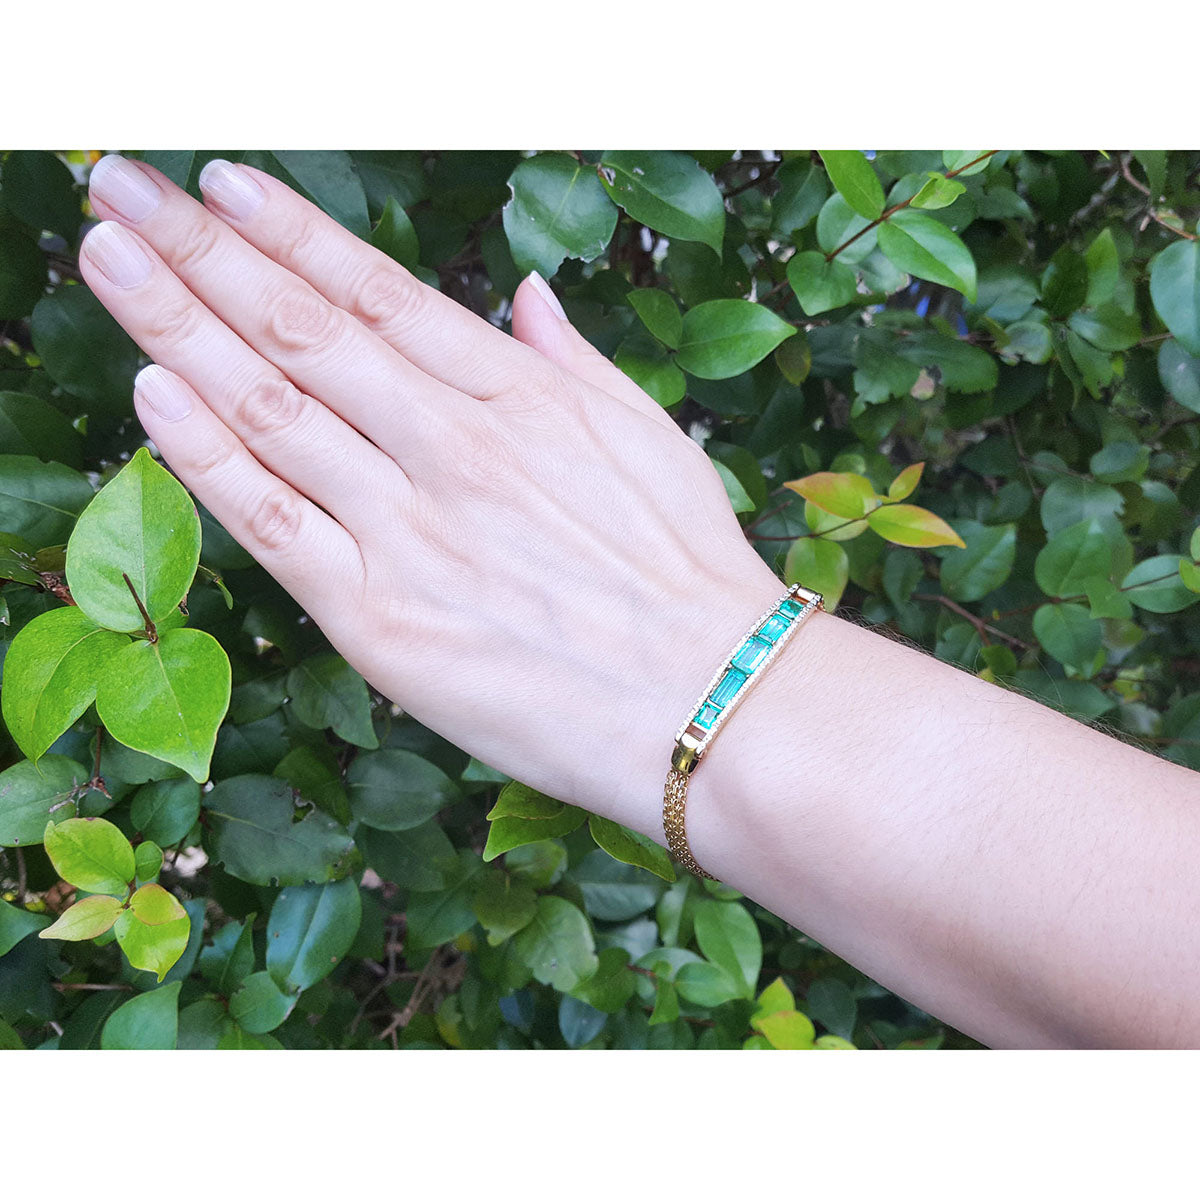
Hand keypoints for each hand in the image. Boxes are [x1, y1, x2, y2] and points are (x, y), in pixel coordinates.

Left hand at [79, 155, 782, 835]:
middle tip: (123, 192)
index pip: (380, 293)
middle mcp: (455, 447)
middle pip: (304, 330)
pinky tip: (152, 396)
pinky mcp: (381, 621)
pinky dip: (207, 460)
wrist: (712, 703)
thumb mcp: (647, 438)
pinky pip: (275, 526)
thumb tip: (526, 298)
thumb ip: (572, 362)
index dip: (293, 232)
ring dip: (176, 326)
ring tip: (108, 260)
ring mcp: (412, 531)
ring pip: (271, 410)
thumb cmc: (688, 574)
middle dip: (200, 252)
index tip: (223, 186)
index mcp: (520, 398)